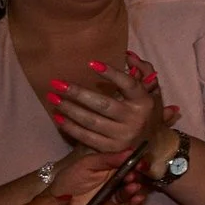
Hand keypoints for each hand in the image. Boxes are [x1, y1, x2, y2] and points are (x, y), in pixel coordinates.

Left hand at [46, 54, 170, 162]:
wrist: (149, 145)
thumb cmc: (146, 112)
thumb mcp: (151, 92)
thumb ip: (143, 71)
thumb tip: (128, 55)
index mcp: (145, 102)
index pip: (128, 85)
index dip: (111, 74)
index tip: (91, 63)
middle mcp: (135, 119)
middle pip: (103, 104)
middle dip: (78, 93)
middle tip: (57, 83)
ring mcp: (123, 136)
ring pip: (91, 121)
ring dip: (69, 109)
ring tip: (53, 98)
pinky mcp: (111, 149)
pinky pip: (86, 137)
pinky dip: (70, 127)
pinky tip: (58, 117)